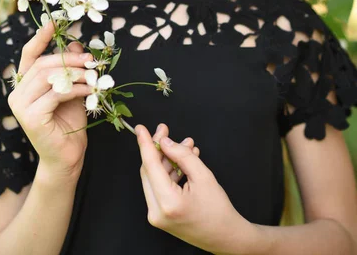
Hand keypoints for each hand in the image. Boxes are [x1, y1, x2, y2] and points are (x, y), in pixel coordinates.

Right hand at [7, 20, 93, 178]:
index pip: (29, 55)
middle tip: (91, 60)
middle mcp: (17, 93)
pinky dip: (76, 89)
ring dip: (75, 74)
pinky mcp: (30, 117)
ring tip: (93, 77)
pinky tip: (90, 92)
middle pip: (42, 64)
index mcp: (24, 84)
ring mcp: (20, 106)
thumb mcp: (72, 89)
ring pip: (49, 77)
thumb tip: (75, 44)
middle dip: (70, 59)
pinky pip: (56, 94)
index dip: (40, 37)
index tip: (54, 21)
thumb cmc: (69, 123)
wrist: (68, 157)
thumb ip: (71, 68)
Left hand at [136, 123, 249, 254]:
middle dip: (158, 148)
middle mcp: (157, 211)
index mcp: (168, 202)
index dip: (146, 144)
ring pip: (153, 177)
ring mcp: (156, 215)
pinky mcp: (159, 215)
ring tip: (184, 145)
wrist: (225, 237)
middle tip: (165, 131)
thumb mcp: (203, 176)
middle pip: (149, 170)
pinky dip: (168, 172)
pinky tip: (182, 160)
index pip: (150, 165)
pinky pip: (159, 186)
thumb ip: (182, 155)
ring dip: (166, 159)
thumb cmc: (218, 210)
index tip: (141, 128)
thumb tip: (165, 142)